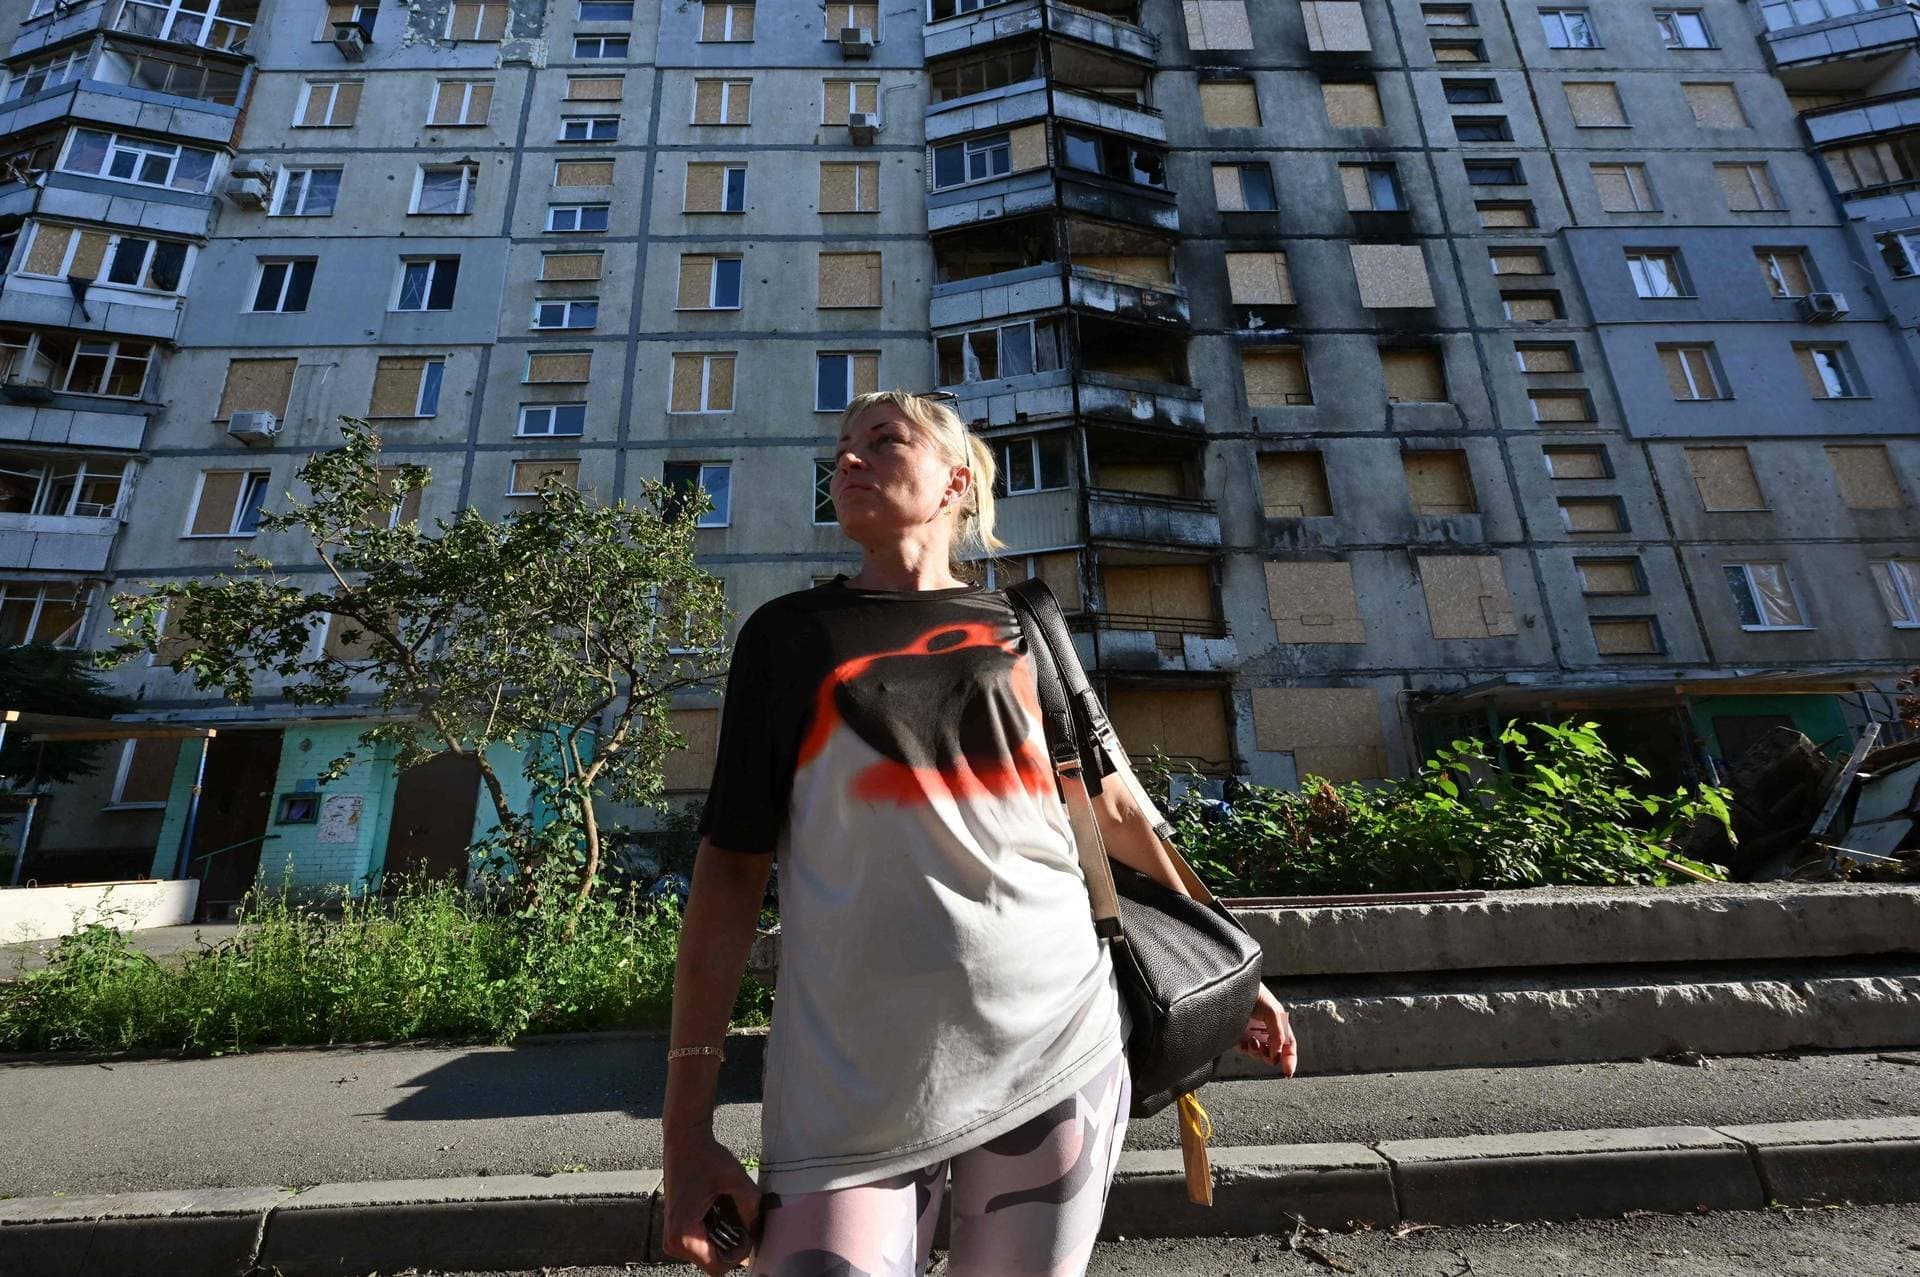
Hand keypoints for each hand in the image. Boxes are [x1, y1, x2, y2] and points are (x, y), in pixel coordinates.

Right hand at [662, 1131, 762, 1274]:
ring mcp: (673, 1237)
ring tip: (735, 1215)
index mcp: (683, 1235)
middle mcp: (673, 1242)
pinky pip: (701, 1244)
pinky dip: (717, 1234)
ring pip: (708, 1254)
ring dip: (726, 1240)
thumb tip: (759, 1231)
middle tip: (746, 1223)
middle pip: (712, 1263)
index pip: (717, 1268)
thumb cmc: (705, 1157)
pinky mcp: (676, 1230)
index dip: (739, 1255)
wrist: (685, 1140)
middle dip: (734, 1247)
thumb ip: (752, 1209)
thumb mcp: (736, 1181)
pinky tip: (724, 1213)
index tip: (749, 1232)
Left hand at [1233, 985, 1297, 1077]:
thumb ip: (1278, 1034)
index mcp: (1279, 1023)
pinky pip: (1244, 1050)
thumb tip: (1276, 1054)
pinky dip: (1245, 1049)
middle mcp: (1266, 1029)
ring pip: (1259, 1054)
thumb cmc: (1254, 994)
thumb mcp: (1273, 1012)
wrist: (1229, 987)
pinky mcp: (1237, 1035)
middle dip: (1271, 1056)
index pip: (1289, 1046)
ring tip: (1252, 1042)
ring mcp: (1252, 1033)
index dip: (1290, 1060)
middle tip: (1266, 1053)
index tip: (1287, 1074)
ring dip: (1257, 1052)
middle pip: (1274, 1053)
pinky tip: (1243, 1041)